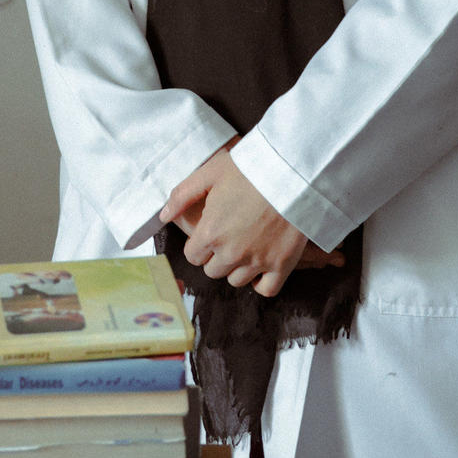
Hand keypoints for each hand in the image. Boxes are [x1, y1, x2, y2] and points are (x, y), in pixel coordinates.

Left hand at [159, 144, 340, 297]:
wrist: (294, 171)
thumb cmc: (252, 168)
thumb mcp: (211, 171)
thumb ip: (183, 195)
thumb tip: (163, 216)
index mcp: (210, 233)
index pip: (193, 256)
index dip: (200, 244)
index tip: (210, 232)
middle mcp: (231, 253)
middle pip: (213, 270)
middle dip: (217, 255)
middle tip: (230, 235)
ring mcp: (257, 261)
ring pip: (236, 280)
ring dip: (237, 267)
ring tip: (247, 246)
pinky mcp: (282, 264)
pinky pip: (265, 289)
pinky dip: (261, 282)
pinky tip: (261, 266)